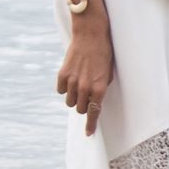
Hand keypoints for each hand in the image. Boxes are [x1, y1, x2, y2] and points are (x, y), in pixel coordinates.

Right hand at [58, 14, 113, 135]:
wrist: (91, 35)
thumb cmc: (104, 53)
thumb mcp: (108, 73)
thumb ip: (100, 89)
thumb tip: (94, 102)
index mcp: (99, 88)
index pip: (94, 112)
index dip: (90, 125)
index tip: (89, 134)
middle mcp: (85, 87)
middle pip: (80, 109)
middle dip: (83, 106)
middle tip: (86, 95)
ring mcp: (72, 81)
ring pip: (69, 102)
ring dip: (74, 98)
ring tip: (79, 86)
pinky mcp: (62, 74)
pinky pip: (60, 91)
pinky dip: (65, 88)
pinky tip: (71, 79)